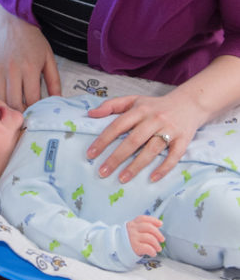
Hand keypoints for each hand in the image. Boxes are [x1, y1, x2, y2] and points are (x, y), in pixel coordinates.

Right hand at [0, 16, 60, 109]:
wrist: (13, 27)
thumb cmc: (34, 43)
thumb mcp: (49, 59)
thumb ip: (54, 81)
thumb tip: (57, 100)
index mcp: (29, 67)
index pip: (31, 98)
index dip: (36, 109)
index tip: (40, 113)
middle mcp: (12, 70)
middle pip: (14, 102)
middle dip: (21, 113)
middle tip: (28, 116)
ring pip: (1, 99)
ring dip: (9, 108)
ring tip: (17, 110)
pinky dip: (0, 99)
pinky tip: (7, 100)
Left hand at [86, 91, 203, 183]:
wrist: (189, 103)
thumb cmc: (155, 105)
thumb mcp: (133, 100)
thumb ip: (111, 106)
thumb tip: (90, 114)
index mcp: (139, 110)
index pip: (117, 126)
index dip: (103, 140)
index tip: (91, 154)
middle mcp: (154, 119)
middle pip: (133, 141)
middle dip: (116, 158)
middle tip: (102, 172)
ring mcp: (170, 130)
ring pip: (151, 150)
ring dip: (136, 166)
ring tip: (122, 178)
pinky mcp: (184, 139)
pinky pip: (174, 156)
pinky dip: (164, 168)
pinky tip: (152, 178)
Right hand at [126, 215, 163, 257]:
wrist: (119, 249)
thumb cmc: (130, 240)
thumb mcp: (134, 230)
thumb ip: (143, 227)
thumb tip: (157, 225)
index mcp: (133, 224)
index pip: (143, 219)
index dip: (153, 220)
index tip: (160, 223)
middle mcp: (132, 229)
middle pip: (149, 227)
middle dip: (158, 233)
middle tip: (162, 239)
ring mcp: (133, 237)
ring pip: (150, 238)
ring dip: (157, 244)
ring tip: (158, 248)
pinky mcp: (134, 246)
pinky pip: (148, 248)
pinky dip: (153, 251)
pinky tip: (153, 253)